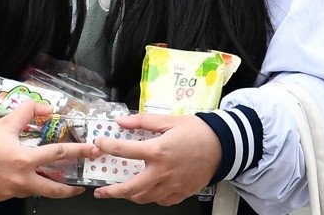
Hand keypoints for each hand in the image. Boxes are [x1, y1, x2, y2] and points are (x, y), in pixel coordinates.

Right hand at [0, 101, 99, 201]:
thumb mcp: (4, 122)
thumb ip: (28, 112)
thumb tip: (47, 108)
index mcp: (23, 159)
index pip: (58, 155)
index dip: (78, 152)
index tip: (92, 152)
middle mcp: (20, 180)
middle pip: (54, 189)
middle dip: (70, 190)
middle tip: (80, 186)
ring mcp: (10, 192)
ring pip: (34, 190)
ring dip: (43, 184)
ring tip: (46, 177)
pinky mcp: (0, 197)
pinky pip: (17, 191)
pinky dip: (21, 183)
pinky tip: (14, 173)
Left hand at [92, 112, 220, 205]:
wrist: (224, 146)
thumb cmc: (198, 132)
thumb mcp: (169, 120)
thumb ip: (143, 121)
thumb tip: (122, 121)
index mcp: (157, 151)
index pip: (124, 151)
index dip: (107, 147)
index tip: (99, 145)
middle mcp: (162, 171)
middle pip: (131, 187)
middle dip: (112, 192)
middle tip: (101, 191)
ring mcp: (173, 184)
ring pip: (146, 198)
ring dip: (130, 196)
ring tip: (122, 192)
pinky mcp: (183, 192)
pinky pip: (163, 201)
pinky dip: (152, 198)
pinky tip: (148, 192)